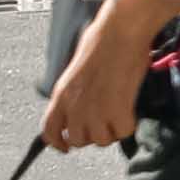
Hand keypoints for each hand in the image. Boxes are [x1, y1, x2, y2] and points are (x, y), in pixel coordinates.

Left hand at [41, 26, 158, 150]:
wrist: (121, 32)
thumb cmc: (102, 41)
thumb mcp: (76, 70)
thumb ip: (73, 93)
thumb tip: (80, 108)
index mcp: (61, 95)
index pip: (49, 132)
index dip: (58, 143)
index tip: (65, 147)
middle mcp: (75, 106)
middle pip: (78, 140)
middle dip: (91, 134)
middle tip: (103, 122)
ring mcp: (96, 111)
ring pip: (101, 140)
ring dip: (111, 130)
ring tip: (119, 114)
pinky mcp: (118, 110)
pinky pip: (123, 132)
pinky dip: (129, 124)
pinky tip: (130, 111)